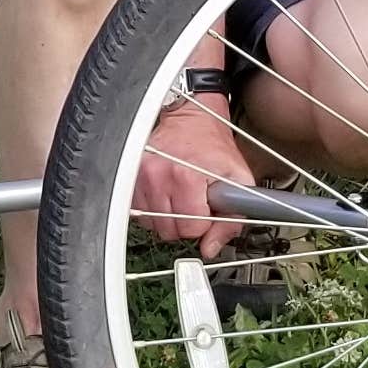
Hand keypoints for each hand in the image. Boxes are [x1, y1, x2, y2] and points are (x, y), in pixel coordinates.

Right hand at [133, 99, 253, 256]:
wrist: (191, 119)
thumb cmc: (213, 147)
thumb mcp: (238, 178)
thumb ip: (232, 219)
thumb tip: (211, 248)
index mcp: (186, 176)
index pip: (191, 228)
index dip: (204, 222)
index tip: (207, 206)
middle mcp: (158, 175)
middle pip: (170, 230)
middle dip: (186, 222)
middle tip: (195, 201)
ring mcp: (140, 176)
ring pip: (153, 225)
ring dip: (168, 217)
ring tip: (180, 195)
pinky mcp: (129, 177)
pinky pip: (139, 213)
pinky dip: (153, 210)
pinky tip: (165, 194)